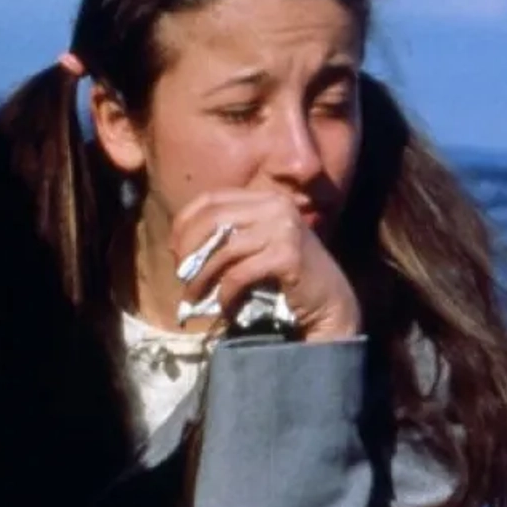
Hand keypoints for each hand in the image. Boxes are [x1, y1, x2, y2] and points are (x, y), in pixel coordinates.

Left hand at [170, 188, 359, 340]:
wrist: (330, 304)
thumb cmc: (288, 279)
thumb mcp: (257, 247)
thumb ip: (229, 237)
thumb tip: (180, 248)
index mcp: (266, 199)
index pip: (210, 199)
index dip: (185, 224)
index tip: (177, 252)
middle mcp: (276, 207)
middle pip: (212, 219)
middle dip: (189, 250)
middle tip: (182, 277)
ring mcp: (285, 229)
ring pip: (224, 249)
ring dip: (202, 278)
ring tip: (195, 297)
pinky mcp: (288, 255)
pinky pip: (239, 273)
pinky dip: (225, 293)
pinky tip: (225, 306)